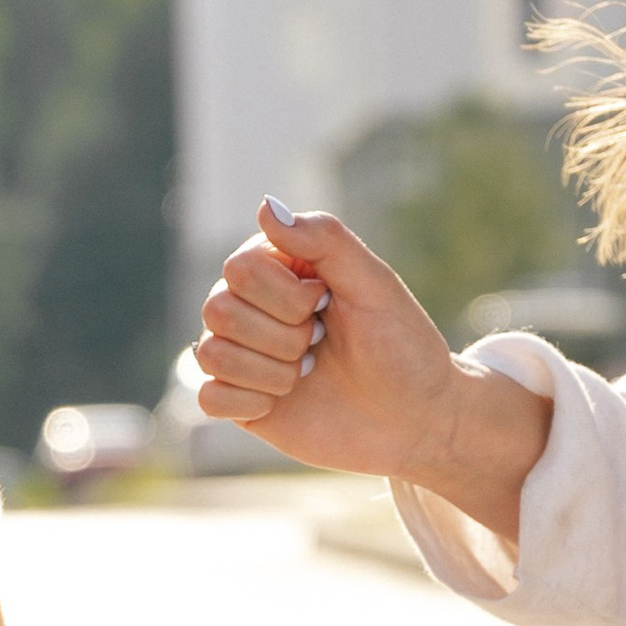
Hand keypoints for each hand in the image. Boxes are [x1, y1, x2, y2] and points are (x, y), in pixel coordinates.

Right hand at [195, 200, 554, 545]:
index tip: (326, 304)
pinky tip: (282, 402)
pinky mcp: (238, 403)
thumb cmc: (401, 346)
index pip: (239, 268)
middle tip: (320, 343)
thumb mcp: (374, 284)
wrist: (416, 419)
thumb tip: (265, 206)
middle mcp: (250, 307)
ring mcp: (241, 356)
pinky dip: (250, 401)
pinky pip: (208, 398)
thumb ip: (324, 239)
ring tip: (306, 372)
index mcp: (277, 269)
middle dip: (283, 335)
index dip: (286, 296)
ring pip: (211, 354)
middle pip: (218, 309)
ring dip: (273, 370)